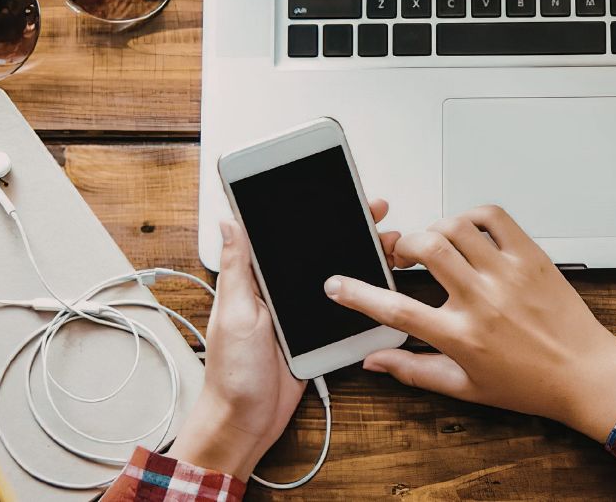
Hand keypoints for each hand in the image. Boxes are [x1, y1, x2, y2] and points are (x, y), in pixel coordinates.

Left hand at [172, 201, 399, 477]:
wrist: (245, 422)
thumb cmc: (230, 373)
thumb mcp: (233, 312)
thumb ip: (238, 267)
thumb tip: (231, 220)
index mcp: (254, 282)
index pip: (283, 236)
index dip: (308, 213)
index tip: (333, 194)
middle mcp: (277, 294)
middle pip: (316, 252)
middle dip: (345, 230)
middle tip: (373, 214)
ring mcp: (298, 314)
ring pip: (333, 278)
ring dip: (358, 260)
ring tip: (385, 244)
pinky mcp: (313, 335)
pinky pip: (339, 309)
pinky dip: (359, 297)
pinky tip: (378, 283)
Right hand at [325, 205, 615, 440]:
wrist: (584, 374)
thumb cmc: (530, 384)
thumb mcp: (465, 388)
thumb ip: (414, 371)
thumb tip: (374, 361)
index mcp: (461, 336)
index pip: (396, 310)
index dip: (358, 294)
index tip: (337, 283)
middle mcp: (482, 300)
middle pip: (425, 248)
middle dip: (402, 244)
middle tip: (401, 254)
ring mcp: (509, 274)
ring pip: (456, 226)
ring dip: (436, 230)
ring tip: (436, 245)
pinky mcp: (531, 256)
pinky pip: (495, 217)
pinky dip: (473, 216)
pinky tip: (469, 232)